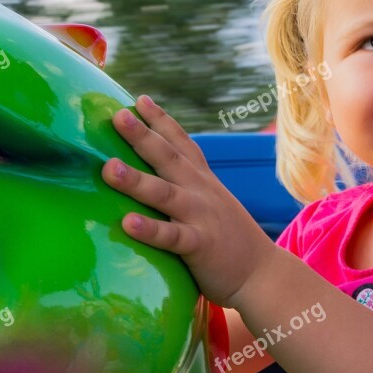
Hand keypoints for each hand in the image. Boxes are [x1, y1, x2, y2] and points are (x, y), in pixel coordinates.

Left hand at [101, 95, 276, 308]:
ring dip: (136, 179)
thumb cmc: (228, 239)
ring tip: (109, 167)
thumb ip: (186, 186)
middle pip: (168, 158)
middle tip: (118, 116)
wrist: (263, 272)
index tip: (139, 99)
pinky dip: (150, 229)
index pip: (180, 142)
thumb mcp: (210, 201)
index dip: (160, 120)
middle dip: (142, 135)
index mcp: (201, 179)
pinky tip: (128, 223)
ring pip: (164, 193)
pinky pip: (172, 236)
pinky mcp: (200, 245)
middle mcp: (200, 191)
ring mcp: (200, 216)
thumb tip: (151, 174)